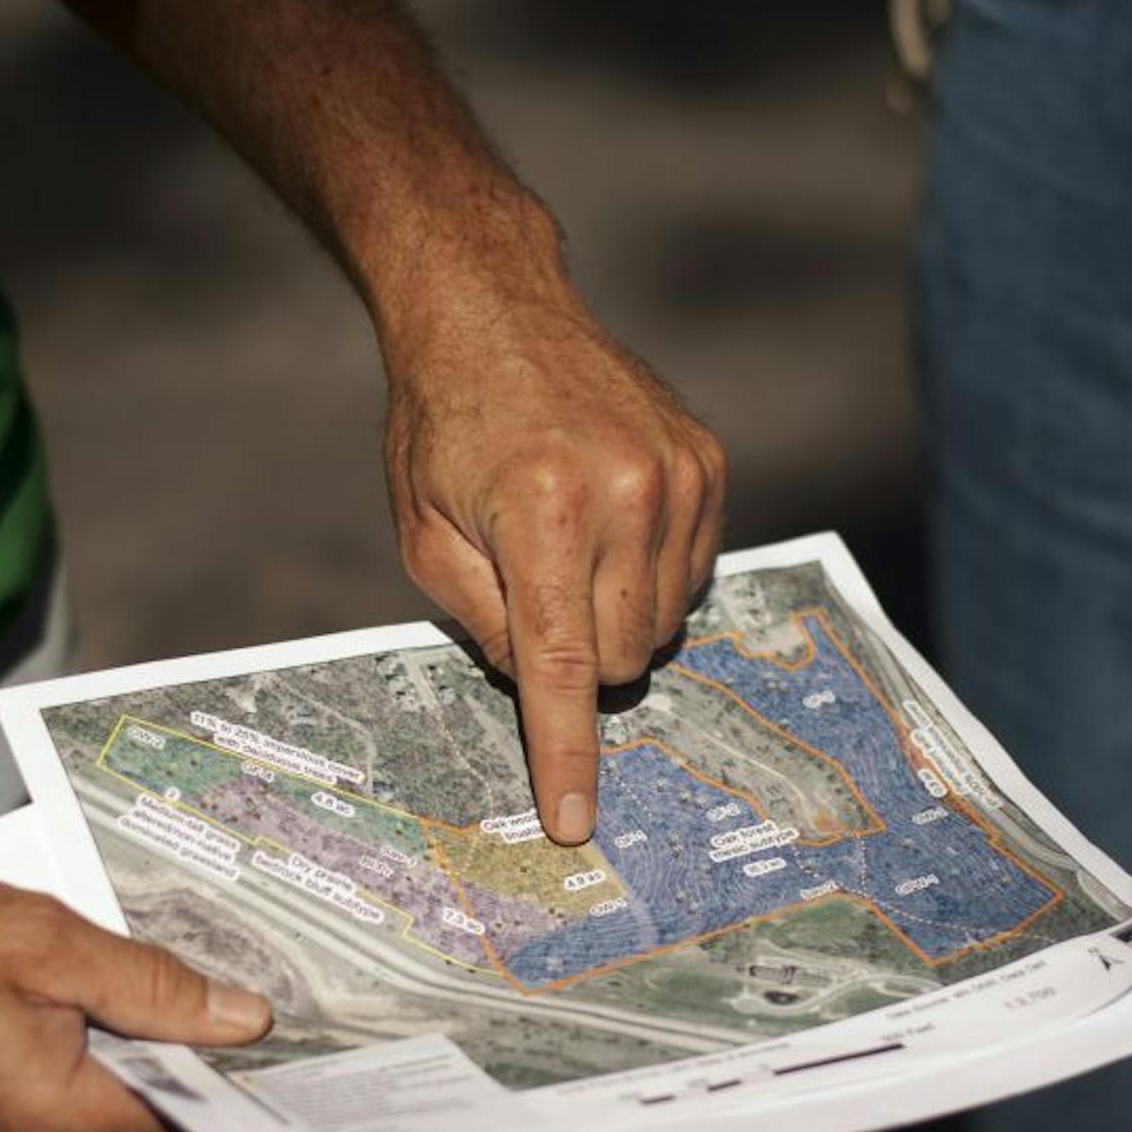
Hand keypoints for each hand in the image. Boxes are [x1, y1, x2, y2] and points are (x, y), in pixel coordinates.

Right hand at [0, 870, 271, 1131]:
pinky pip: (41, 1117)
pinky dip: (49, 1066)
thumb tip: (249, 1022)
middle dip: (149, 1041)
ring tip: (55, 978)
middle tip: (134, 960)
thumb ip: (153, 988)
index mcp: (62, 1126)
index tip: (264, 1014)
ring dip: (94, 1051)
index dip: (227, 1060)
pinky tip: (16, 1009)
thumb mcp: (43, 941)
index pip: (190, 1109)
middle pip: (141, 1110)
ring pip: (90, 1112)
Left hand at [384, 283, 724, 845]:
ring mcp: (679, 477)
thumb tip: (539, 686)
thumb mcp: (423, 534)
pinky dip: (647, 577)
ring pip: (663, 624)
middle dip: (574, 662)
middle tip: (529, 600)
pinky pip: (693, 575)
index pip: (559, 668)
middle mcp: (625, 494)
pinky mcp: (708, 464)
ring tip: (564, 547)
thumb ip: (480, 622)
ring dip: (613, 618)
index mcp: (542, 513)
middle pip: (620, 658)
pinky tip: (605, 526)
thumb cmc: (443, 424)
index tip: (576, 821)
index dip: (565, 754)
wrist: (496, 310)